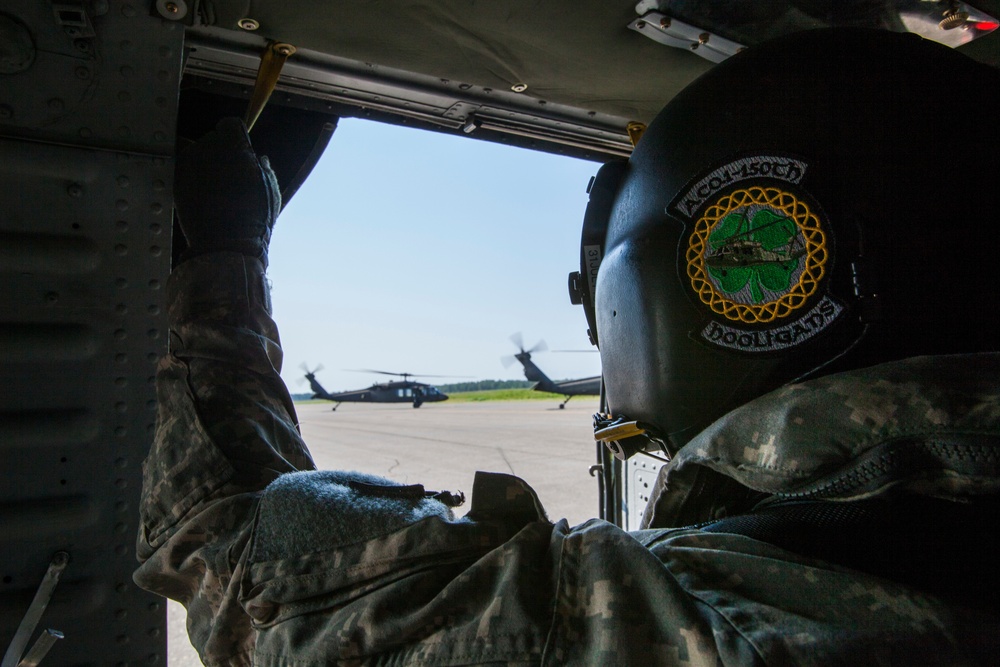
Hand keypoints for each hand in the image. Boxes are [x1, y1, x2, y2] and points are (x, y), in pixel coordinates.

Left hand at [173, 118, 280, 264]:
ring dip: (204, 164)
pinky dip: (192, 177)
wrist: (225, 243)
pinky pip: (184, 169)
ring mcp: (187, 163)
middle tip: (231, 175)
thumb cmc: (253, 218)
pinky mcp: (175, 179)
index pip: (229, 125)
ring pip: (195, 153)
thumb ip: (264, 169)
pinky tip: (203, 194)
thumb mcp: (269, 191)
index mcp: (233, 144)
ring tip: (216, 188)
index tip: (241, 152)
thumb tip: (260, 159)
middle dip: (220, 152)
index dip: (236, 138)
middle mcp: (206, 147)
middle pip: (211, 139)